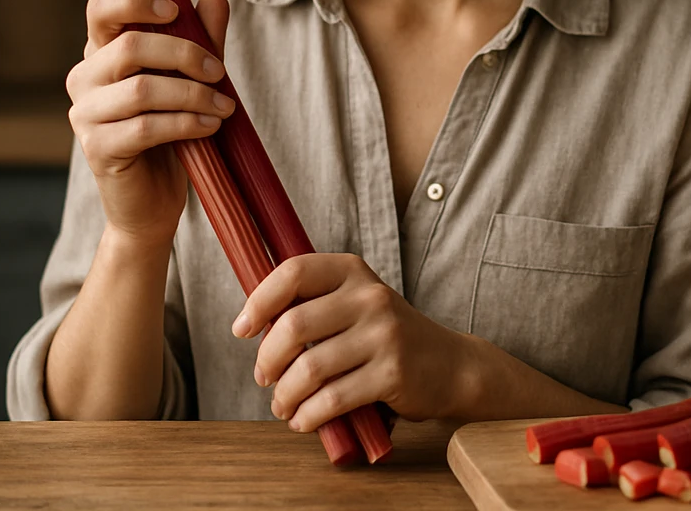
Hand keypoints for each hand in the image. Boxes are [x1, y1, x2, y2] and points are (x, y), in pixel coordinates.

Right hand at [65, 0, 233, 248]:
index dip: (135, 0)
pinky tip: (211, 127)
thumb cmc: (171, 133)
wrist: (154, 201)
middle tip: (220, 72)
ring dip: (193, 95)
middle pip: (128, 47)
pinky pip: (145, 127)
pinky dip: (186, 124)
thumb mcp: (191, 80)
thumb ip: (201, 40)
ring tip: (224, 107)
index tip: (176, 10)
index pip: (100, 9)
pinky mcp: (97, 149)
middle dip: (184, 54)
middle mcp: (84, 78)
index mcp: (101, 52)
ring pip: (141, 90)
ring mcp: (85, 114)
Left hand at [231, 253, 477, 430]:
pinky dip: (308, 416)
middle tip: (264, 377)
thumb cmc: (386, 337)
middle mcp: (369, 296)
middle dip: (267, 359)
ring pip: (310, 368)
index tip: (241, 329)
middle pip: (293, 325)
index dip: (259, 300)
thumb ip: (313, 305)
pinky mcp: (392, 373)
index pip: (294, 271)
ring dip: (285, 395)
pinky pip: (333, 399)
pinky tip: (304, 420)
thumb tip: (252, 324)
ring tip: (282, 405)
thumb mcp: (355, 306)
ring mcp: (384, 334)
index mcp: (352, 271)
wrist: (450, 365)